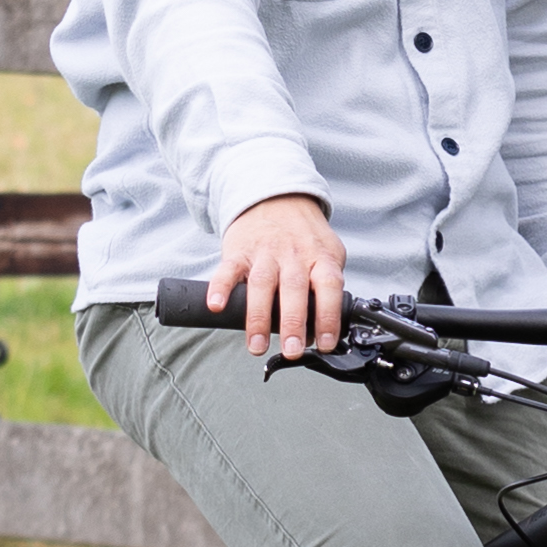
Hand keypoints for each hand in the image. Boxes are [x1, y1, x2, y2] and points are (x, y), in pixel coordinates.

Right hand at [213, 191, 345, 360]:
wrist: (276, 197)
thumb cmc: (304, 235)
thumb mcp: (326, 254)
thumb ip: (327, 287)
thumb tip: (326, 330)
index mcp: (319, 257)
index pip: (329, 287)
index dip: (328, 316)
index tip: (325, 343)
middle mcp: (293, 255)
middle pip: (294, 290)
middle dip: (293, 323)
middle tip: (292, 350)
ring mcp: (265, 253)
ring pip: (262, 285)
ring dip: (258, 318)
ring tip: (256, 346)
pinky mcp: (239, 252)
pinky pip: (228, 270)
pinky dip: (221, 288)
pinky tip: (216, 306)